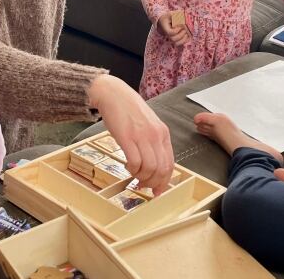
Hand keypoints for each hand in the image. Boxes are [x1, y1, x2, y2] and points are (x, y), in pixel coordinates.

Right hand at [88, 75, 173, 195]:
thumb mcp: (149, 124)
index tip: (157, 190)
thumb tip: (154, 165)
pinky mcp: (127, 137)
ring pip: (149, 169)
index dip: (164, 181)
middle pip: (161, 169)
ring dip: (141, 177)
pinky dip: (132, 169)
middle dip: (153, 183)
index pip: (170, 164)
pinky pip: (135, 162)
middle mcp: (155, 135)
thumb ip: (153, 142)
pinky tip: (127, 165)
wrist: (113, 93)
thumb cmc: (128, 109)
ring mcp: (142, 136)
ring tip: (134, 174)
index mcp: (163, 133)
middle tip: (143, 186)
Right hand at [156, 11, 190, 45]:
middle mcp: (168, 35)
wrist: (165, 22)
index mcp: (165, 28)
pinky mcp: (176, 40)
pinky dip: (185, 41)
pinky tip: (188, 36)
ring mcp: (172, 38)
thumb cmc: (168, 18)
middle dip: (181, 34)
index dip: (176, 30)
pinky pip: (181, 44)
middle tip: (184, 29)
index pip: (170, 33)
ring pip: (177, 43)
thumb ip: (175, 15)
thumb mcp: (170, 14)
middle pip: (173, 39)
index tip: (180, 26)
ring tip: (186, 33)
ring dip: (183, 39)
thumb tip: (182, 17)